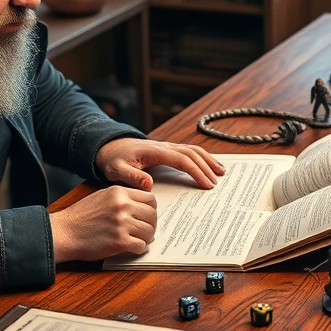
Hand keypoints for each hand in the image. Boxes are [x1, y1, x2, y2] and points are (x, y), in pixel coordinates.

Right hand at [49, 186, 157, 262]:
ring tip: (137, 240)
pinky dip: (138, 248)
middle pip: (152, 215)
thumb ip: (121, 198)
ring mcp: (122, 223)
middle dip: (151, 225)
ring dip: (145, 238)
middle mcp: (123, 206)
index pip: (150, 199)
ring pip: (149, 231)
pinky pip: (141, 246)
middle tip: (145, 231)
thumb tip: (139, 206)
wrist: (64, 232)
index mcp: (119, 193)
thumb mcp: (101, 196)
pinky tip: (130, 247)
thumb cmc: (79, 216)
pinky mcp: (120, 241)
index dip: (150, 210)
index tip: (146, 217)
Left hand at [95, 138, 223, 189]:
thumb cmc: (113, 159)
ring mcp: (167, 147)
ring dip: (208, 159)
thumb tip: (149, 184)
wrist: (109, 146)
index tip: (206, 184)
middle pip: (192, 153)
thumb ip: (132, 177)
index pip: (182, 160)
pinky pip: (188, 151)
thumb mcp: (117, 170)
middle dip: (206, 167)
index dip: (196, 171)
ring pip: (193, 150)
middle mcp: (164, 146)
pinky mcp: (167, 150)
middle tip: (216, 183)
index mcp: (155, 151)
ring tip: (221, 172)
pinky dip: (202, 157)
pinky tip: (209, 164)